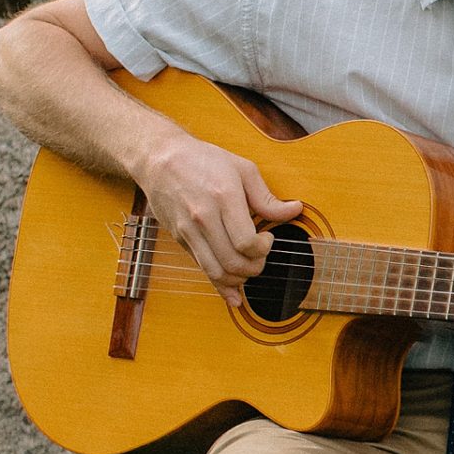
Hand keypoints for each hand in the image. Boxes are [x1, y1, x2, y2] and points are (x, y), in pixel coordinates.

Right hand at [139, 129, 301, 307]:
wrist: (160, 159)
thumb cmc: (203, 160)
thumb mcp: (242, 169)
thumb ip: (267, 197)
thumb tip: (294, 210)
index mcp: (223, 198)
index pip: (246, 242)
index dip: (263, 249)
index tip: (268, 238)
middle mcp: (203, 218)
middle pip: (233, 262)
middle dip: (256, 267)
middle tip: (261, 256)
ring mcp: (189, 231)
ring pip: (216, 271)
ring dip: (240, 279)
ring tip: (250, 268)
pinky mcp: (181, 239)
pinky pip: (202, 269)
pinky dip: (220, 286)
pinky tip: (234, 294)